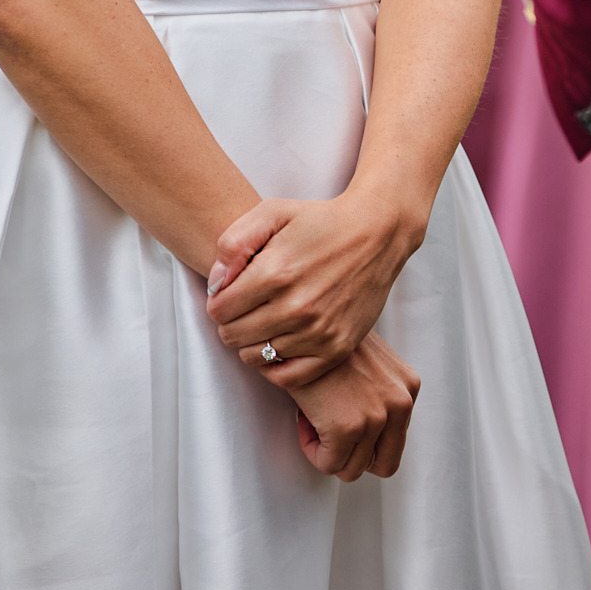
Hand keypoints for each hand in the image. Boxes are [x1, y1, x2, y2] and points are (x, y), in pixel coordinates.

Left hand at [206, 186, 418, 375]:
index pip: (219, 310)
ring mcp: (318, 332)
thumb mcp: (272, 212)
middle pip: (233, 337)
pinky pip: (287, 377)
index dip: (217, 301)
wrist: (376, 234)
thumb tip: (215, 284)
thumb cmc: (320, 221)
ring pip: (256, 358)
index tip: (229, 293)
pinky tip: (278, 342)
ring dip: (251, 342)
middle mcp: (296, 307)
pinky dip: (275, 365)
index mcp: (276, 272)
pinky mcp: (336, 349)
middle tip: (245, 307)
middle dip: (230, 322)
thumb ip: (233, 242)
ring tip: (262, 321)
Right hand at [289, 331, 419, 481]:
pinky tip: (305, 419)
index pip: (394, 442)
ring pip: (351, 468)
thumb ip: (379, 393)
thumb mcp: (372, 362)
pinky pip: (328, 464)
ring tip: (315, 417)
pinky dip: (312, 449)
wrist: (306, 323)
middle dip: (355, 456)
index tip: (342, 416)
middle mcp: (401, 403)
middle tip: (332, 434)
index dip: (365, 438)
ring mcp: (377, 417)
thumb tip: (368, 431)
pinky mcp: (349, 427)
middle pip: (384, 464)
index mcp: (409, 387)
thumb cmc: (330, 337)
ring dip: (329, 449)